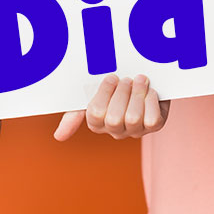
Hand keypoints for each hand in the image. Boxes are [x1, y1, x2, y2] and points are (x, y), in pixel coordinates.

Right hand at [54, 74, 169, 140]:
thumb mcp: (91, 93)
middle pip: (114, 119)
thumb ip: (74, 114)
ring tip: (139, 80)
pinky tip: (150, 91)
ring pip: (133, 119)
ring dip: (138, 94)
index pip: (95, 114)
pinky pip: (152, 120)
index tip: (111, 77)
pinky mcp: (154, 126)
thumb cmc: (114, 85)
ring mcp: (135, 130)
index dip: (105, 94)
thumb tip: (58, 137)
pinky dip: (152, 101)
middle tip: (126, 79)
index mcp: (97, 123)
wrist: (142, 76)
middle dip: (122, 93)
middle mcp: (115, 131)